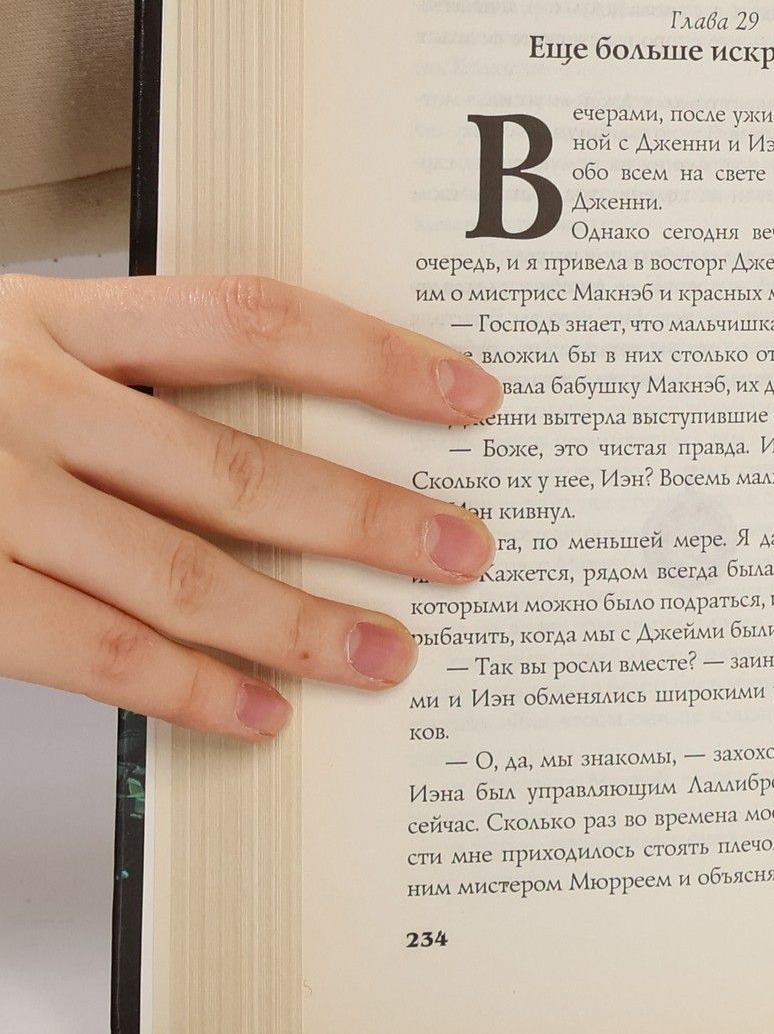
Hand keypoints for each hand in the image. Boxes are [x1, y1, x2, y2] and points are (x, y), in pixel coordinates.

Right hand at [0, 273, 499, 741]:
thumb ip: (114, 382)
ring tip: (385, 655)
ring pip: (182, 572)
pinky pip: (99, 651)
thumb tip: (284, 451)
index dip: (373, 360)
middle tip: (460, 553)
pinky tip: (261, 710)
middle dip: (366, 520)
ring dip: (300, 625)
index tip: (466, 396)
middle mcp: (29, 402)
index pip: (250, 324)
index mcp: (53, 323)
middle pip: (235, 467)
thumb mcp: (1, 350)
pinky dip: (192, 688)